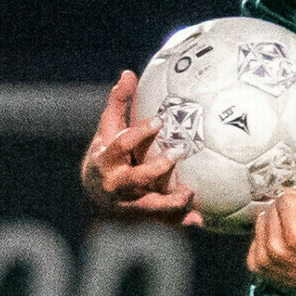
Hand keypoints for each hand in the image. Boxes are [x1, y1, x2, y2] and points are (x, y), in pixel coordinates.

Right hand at [80, 70, 196, 221]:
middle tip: (179, 153)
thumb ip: (118, 103)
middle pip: (136, 178)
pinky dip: (179, 221)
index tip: (159, 121)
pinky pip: (161, 222)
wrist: (96, 193)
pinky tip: (198, 219)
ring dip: (170, 202)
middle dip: (156, 168)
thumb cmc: (107, 153)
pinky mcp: (141, 217)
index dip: (139, 132)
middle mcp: (117, 184)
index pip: (122, 144)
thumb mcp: (108, 129)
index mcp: (108, 160)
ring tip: (190, 193)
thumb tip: (127, 74)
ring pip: (150, 206)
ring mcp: (128, 203)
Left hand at [247, 184, 295, 295]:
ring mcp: (263, 258)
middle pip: (271, 207)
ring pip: (261, 219)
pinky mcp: (254, 264)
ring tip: (288, 235)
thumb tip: (289, 187)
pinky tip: (279, 246)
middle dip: (284, 212)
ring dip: (273, 223)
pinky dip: (265, 238)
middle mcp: (275, 248)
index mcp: (295, 235)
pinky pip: (254, 236)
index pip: (285, 198)